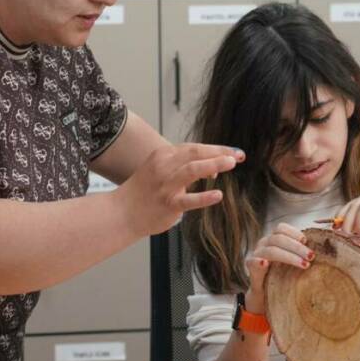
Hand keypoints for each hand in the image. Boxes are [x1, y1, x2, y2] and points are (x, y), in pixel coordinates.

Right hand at [115, 143, 243, 237]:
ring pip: (192, 170)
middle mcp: (164, 166)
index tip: (232, 151)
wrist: (121, 213)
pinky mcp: (167, 204)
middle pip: (195, 152)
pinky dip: (204, 197)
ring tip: (231, 164)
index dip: (215, 148)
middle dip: (219, 152)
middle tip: (238, 155)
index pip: (194, 147)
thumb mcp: (160, 171)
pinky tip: (218, 195)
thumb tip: (214, 168)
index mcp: (163, 155)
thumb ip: (185, 167)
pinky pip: (189, 200)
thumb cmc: (143, 192)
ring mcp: (166, 185)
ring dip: (214, 164)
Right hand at [242, 223, 311, 313]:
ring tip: (304, 265)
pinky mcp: (250, 268)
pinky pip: (253, 262)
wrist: (265, 295)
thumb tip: (324, 248)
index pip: (281, 228)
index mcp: (273, 239)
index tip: (307, 240)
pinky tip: (266, 264)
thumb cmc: (282, 276)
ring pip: (271, 250)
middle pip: (278, 238)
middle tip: (311, 256)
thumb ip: (302, 253)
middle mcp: (263, 244)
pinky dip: (259, 262)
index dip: (294, 232)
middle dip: (297, 247)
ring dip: (288, 256)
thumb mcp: (293, 262)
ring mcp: (256, 255)